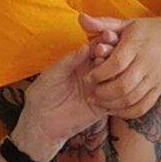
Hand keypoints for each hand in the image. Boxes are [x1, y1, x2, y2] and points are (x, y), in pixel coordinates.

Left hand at [4, 41, 111, 161]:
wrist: (41, 123)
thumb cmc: (42, 95)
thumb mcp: (53, 74)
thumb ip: (69, 60)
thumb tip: (86, 46)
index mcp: (82, 61)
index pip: (98, 47)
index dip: (104, 42)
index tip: (106, 37)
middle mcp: (94, 73)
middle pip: (112, 61)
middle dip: (112, 56)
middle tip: (106, 55)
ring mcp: (101, 89)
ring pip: (118, 78)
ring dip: (117, 74)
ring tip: (107, 74)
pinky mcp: (104, 107)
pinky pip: (119, 100)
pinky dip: (119, 95)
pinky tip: (112, 92)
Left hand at [75, 10, 160, 121]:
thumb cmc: (150, 30)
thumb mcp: (128, 24)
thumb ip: (103, 24)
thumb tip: (80, 18)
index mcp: (137, 45)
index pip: (117, 64)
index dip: (100, 73)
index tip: (88, 76)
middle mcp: (147, 63)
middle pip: (123, 85)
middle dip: (102, 92)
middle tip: (90, 92)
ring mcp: (155, 78)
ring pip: (132, 99)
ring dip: (112, 104)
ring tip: (98, 101)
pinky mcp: (160, 90)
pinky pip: (143, 107)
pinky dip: (126, 113)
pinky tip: (114, 109)